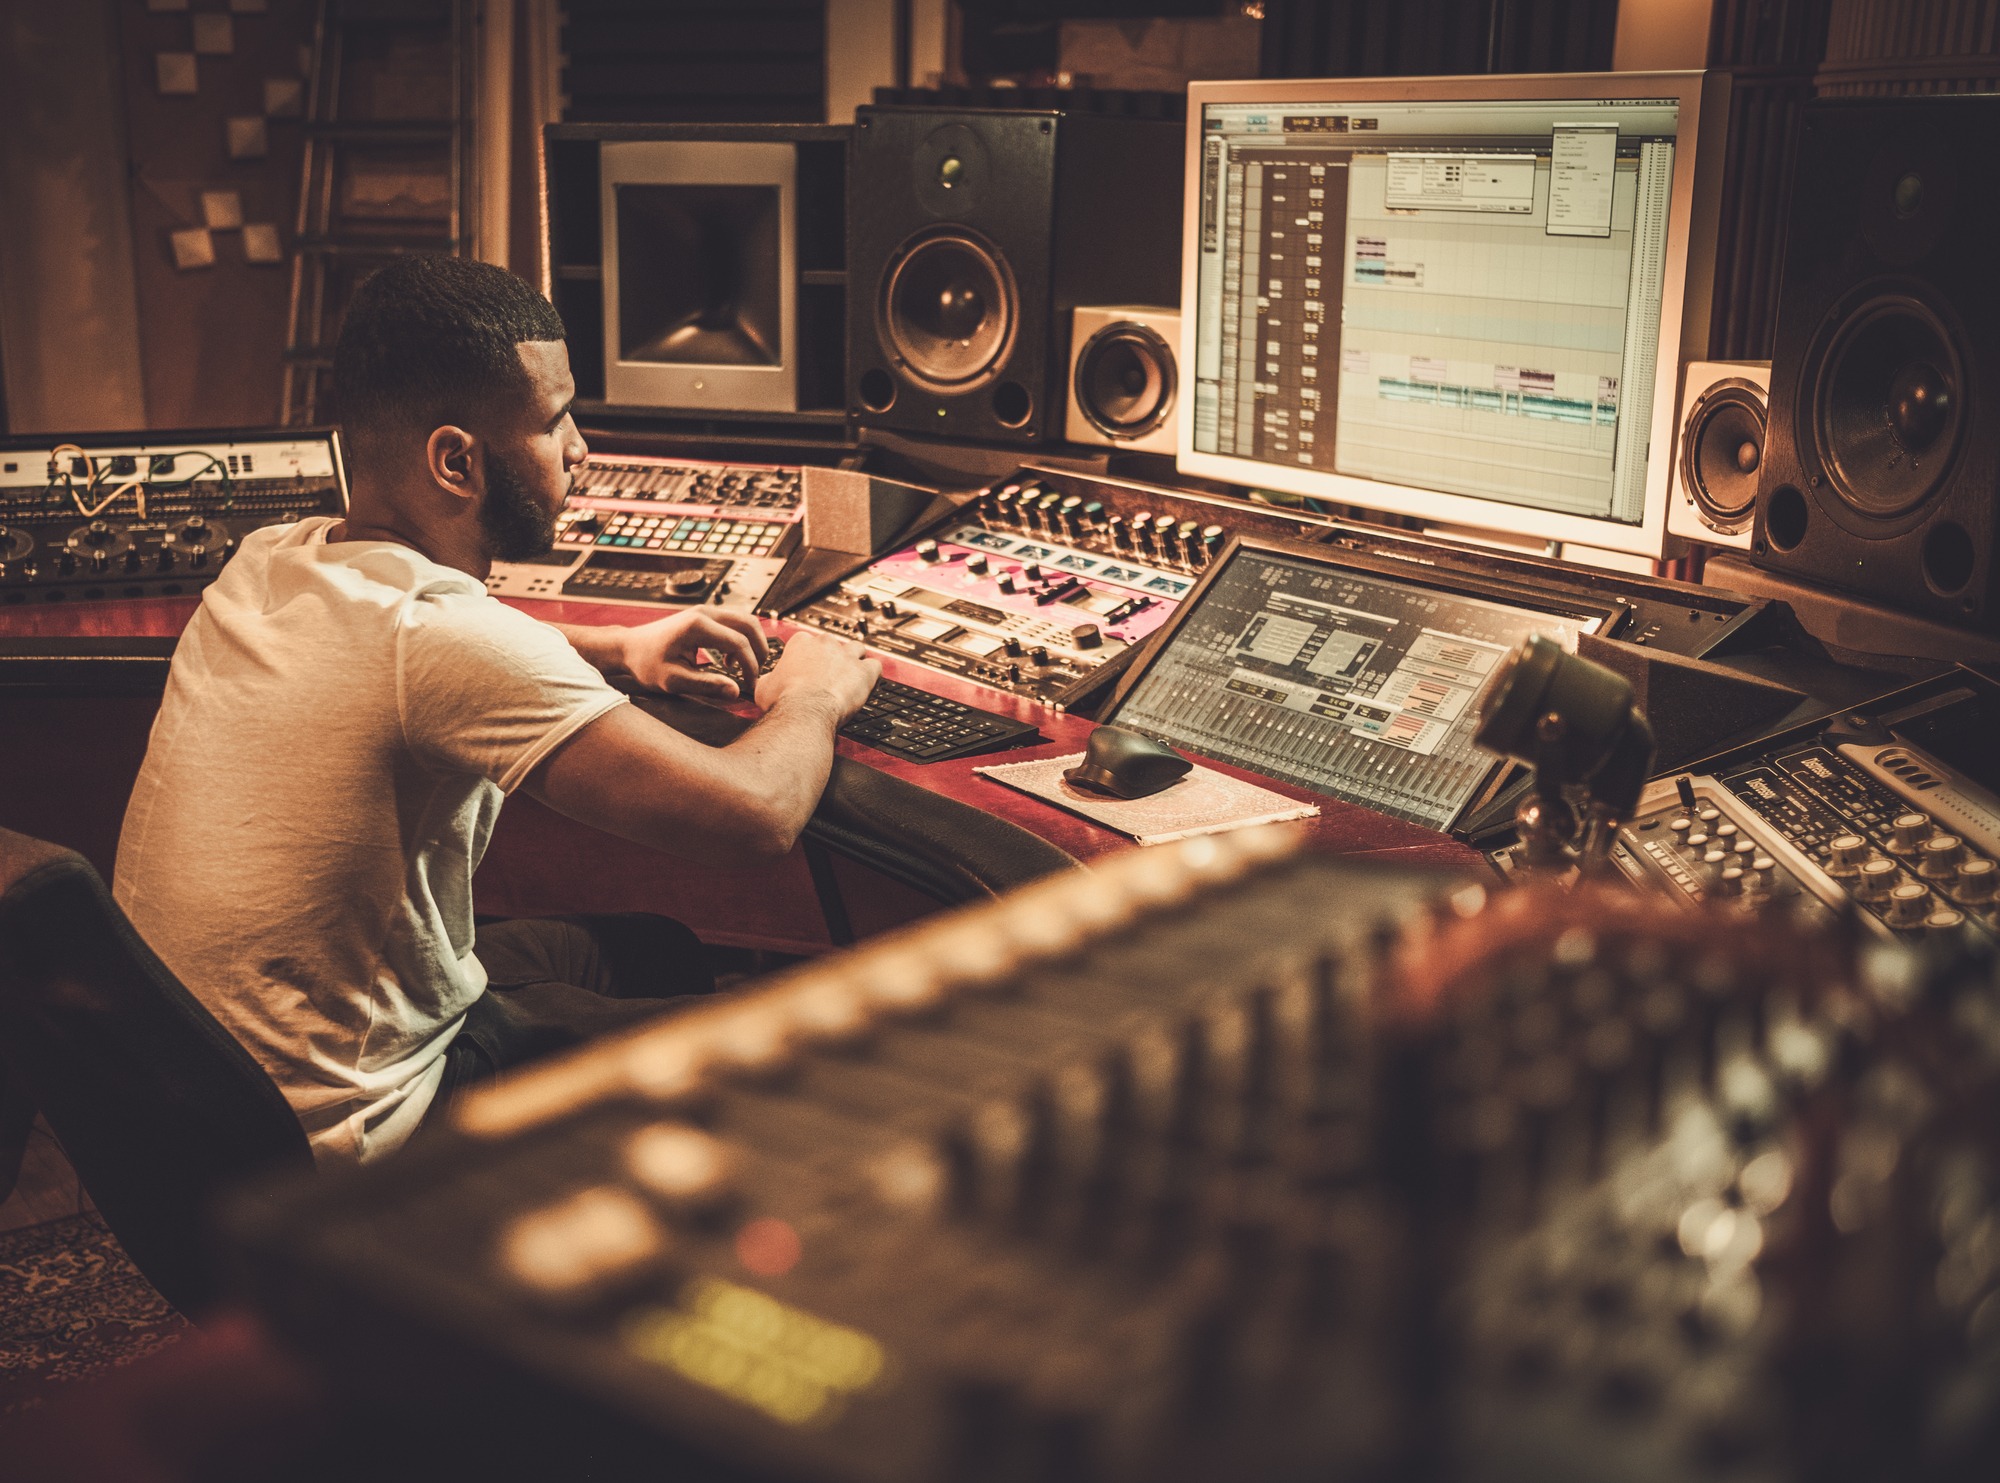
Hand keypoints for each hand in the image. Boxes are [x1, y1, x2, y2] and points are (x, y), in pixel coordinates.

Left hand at [617, 609, 768, 699]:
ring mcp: (705, 611)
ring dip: (751, 644)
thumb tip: (736, 692)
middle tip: (755, 675)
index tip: (749, 686)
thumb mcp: (674, 681)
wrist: (629, 647)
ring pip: (745, 621)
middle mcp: (705, 613)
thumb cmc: (647, 663)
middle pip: (749, 624)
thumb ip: (706, 685)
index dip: (750, 666)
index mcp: (698, 626)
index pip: (739, 642)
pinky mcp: (705, 616)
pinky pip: (734, 623)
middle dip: (759, 651)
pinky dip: (741, 640)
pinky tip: (728, 661)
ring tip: (741, 669)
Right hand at [754, 628, 878, 722]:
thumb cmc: (784, 700)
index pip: (807, 642)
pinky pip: (875, 666)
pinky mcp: (864, 672)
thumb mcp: (763, 687)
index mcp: (800, 643)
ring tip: (850, 677)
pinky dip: (872, 674)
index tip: (807, 669)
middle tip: (828, 676)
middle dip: (831, 658)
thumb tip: (766, 682)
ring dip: (854, 661)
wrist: (804, 711)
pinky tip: (867, 684)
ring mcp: (847, 656)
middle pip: (833, 644)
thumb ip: (769, 678)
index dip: (808, 657)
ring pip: (857, 649)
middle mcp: (825, 644)